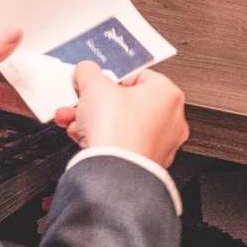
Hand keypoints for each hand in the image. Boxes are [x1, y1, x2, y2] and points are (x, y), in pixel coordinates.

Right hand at [52, 61, 187, 166]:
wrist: (113, 175)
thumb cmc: (117, 132)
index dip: (110, 79)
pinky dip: (103, 141)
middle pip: (127, 103)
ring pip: (122, 126)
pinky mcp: (146, 164)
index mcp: (168, 94)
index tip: (95, 84)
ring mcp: (160, 145)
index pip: (138, 76)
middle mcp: (171, 120)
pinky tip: (83, 139)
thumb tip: (85, 72)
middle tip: (82, 103)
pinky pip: (122, 146)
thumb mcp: (94, 85)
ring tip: (75, 122)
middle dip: (96, 104)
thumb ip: (88, 72)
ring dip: (94, 122)